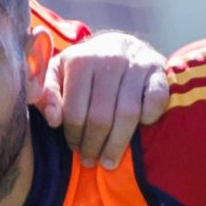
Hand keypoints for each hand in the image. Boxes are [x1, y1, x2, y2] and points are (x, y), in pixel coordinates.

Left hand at [35, 28, 169, 164]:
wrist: (119, 44)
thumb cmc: (84, 67)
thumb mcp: (57, 73)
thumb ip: (47, 94)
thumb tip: (53, 120)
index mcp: (80, 61)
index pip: (74, 111)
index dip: (73, 136)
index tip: (74, 149)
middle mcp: (109, 59)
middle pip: (100, 117)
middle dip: (94, 145)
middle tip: (90, 161)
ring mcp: (136, 64)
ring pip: (127, 114)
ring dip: (118, 143)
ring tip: (109, 161)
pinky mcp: (158, 69)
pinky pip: (156, 100)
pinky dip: (150, 117)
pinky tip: (141, 128)